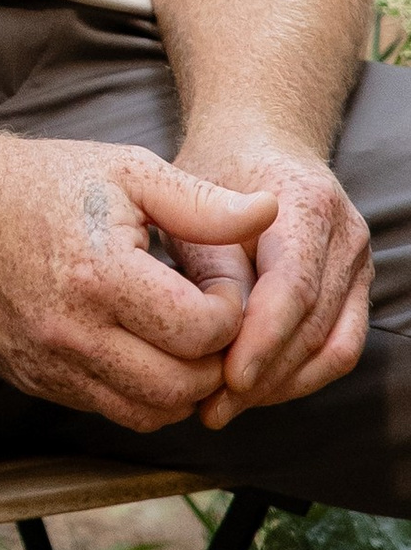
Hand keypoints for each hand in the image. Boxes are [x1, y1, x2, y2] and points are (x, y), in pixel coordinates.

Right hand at [0, 133, 279, 431]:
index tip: (213, 282)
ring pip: (150, 414)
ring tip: (177, 337)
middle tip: (206, 317)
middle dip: (214, 358)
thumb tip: (268, 213)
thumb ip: (202, 203)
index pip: (203, 332)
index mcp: (100, 274)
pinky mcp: (34, 381)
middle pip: (184, 387)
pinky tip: (138, 348)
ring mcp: (48, 364)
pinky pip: (109, 410)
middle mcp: (71, 331)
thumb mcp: (127, 171)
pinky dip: (139, 392)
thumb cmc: (42, 181)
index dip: (230, 310)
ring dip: (181, 385)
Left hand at [168, 127, 369, 424]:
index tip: (225, 379)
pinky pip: (339, 348)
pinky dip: (298, 377)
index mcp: (306, 202)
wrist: (259, 141)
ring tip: (224, 407)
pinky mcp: (356, 288)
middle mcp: (346, 234)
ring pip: (332, 348)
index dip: (261, 340)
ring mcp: (359, 263)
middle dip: (264, 376)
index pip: (294, 288)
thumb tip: (209, 336)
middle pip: (315, 327)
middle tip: (212, 408)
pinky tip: (254, 390)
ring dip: (280, 387)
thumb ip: (205, 261)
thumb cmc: (214, 170)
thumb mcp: (191, 200)